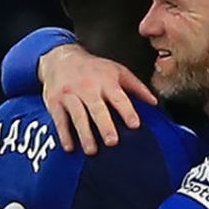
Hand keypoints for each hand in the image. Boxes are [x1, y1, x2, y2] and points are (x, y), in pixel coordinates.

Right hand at [39, 44, 157, 153]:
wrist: (61, 58)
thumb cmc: (94, 68)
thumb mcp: (117, 71)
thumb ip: (136, 87)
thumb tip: (154, 102)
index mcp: (106, 81)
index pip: (118, 97)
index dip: (127, 111)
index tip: (135, 125)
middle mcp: (88, 88)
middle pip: (97, 108)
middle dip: (104, 125)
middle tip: (112, 142)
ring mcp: (70, 95)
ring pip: (77, 116)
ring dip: (84, 134)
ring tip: (91, 151)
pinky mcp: (54, 102)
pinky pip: (59, 120)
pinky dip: (64, 134)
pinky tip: (69, 147)